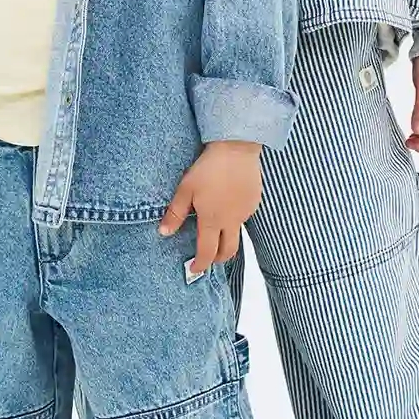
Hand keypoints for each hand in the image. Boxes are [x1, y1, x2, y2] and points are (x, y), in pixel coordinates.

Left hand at [158, 141, 263, 278]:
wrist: (236, 149)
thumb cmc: (208, 168)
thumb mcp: (185, 190)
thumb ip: (176, 213)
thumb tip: (164, 232)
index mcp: (213, 220)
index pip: (207, 252)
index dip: (200, 264)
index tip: (194, 269)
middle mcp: (232, 221)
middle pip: (228, 251)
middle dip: (217, 259)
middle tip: (207, 257)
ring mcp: (246, 212)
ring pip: (237, 234)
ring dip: (227, 239)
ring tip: (216, 230)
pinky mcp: (254, 201)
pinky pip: (245, 217)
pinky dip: (235, 219)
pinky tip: (227, 206)